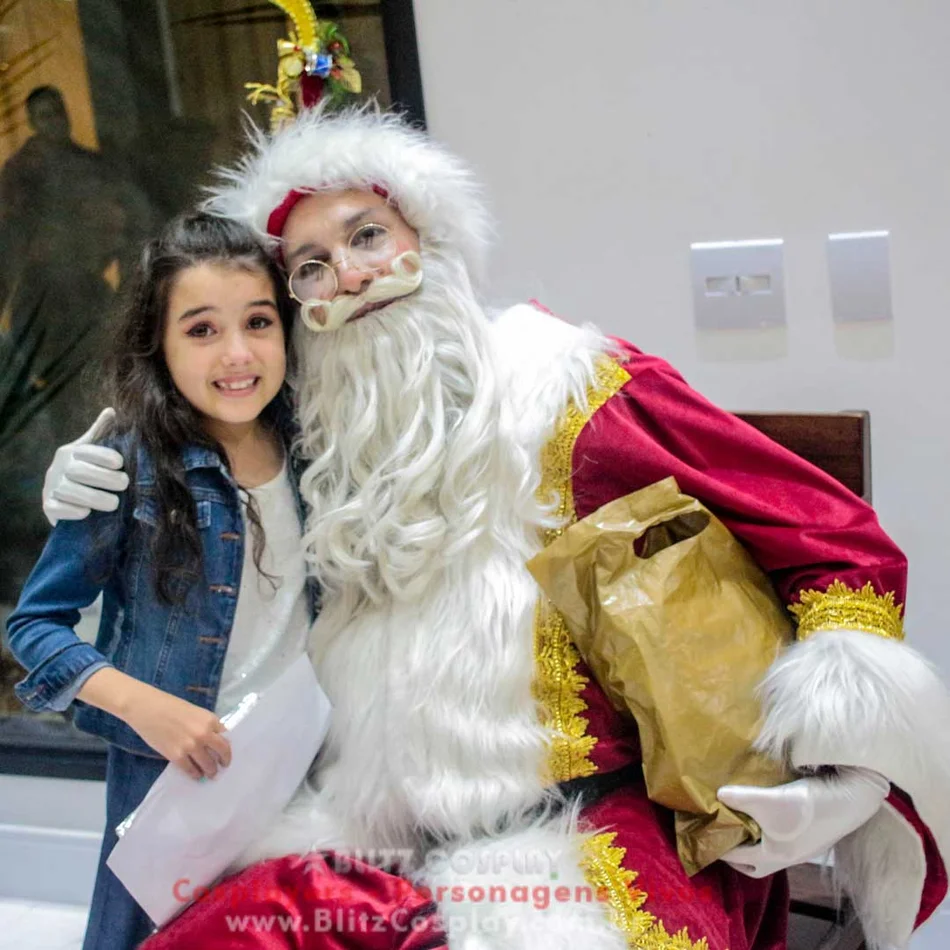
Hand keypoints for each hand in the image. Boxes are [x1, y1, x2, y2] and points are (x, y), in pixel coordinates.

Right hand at [43, 407, 128, 524]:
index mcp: (71, 452)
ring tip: (115, 503)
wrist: (67, 500)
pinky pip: (56, 508)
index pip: (86, 451)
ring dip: (93, 497)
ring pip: (68, 491)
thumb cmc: (87, 472)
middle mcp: (58, 467)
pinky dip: (71, 511)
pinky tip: (86, 513)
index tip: (120, 463)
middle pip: (79, 471)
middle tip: (125, 484)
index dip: (103, 455)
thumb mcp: (94, 451)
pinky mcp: (47, 506)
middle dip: (104, 478)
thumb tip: (111, 410)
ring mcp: (51, 487)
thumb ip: (101, 433)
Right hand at [123, 685, 232, 780]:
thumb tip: (212, 739)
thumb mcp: (194, 712)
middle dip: (224, 761)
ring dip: (211, 771)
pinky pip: (190, 769)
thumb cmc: (168, 705)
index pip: (226, 736)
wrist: (146, 707)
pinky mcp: (176, 755)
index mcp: (210, 719)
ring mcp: (191, 746)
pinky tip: (197, 776)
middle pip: (222, 751)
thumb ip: (204, 724)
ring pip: (208, 764)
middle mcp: (204, 733)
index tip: (226, 752)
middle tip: (223, 766)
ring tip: (211, 774)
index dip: (226, 745)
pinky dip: (195, 774)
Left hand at [717, 768, 888, 877]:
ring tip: (735, 817)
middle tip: (718, 831)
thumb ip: (742, 799)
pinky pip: (779, 832)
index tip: (701, 834)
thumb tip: (718, 795)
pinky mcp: (809, 829)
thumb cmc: (809, 806)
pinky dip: (766, 824)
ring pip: (768, 845)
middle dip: (735, 850)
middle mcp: (788, 854)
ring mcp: (801, 843)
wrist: (852, 797)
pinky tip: (760, 806)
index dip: (719, 848)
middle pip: (755, 861)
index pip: (739, 859)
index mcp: (776, 856)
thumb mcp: (770, 801)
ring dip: (751, 835)